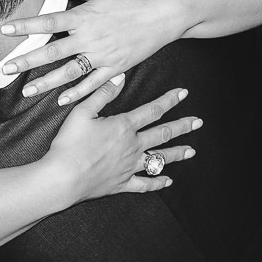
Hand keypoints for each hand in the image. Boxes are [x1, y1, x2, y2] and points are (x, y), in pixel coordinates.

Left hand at [1, 0, 184, 103]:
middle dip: (27, 62)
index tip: (5, 30)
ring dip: (46, 83)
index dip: (26, 26)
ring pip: (69, 73)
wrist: (167, 12)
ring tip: (27, 91)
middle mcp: (91, 38)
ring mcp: (104, 55)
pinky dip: (77, 93)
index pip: (49, 21)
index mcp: (85, 15)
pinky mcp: (116, 67)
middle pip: (53, 52)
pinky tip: (61, 100)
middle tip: (6, 69)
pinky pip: (94, 84)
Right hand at [42, 75, 200, 201]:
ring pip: (159, 158)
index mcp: (123, 126)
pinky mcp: (122, 183)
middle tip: (198, 122)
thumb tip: (120, 77)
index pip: (152, 110)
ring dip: (177, 153)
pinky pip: (145, 184)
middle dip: (182, 126)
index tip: (183, 93)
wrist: (63, 178)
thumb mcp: (82, 112)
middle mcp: (132, 146)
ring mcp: (129, 167)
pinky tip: (168, 181)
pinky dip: (157, 182)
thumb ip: (102, 94)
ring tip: (192, 151)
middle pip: (162, 134)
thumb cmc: (70, 144)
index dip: (169, 100)